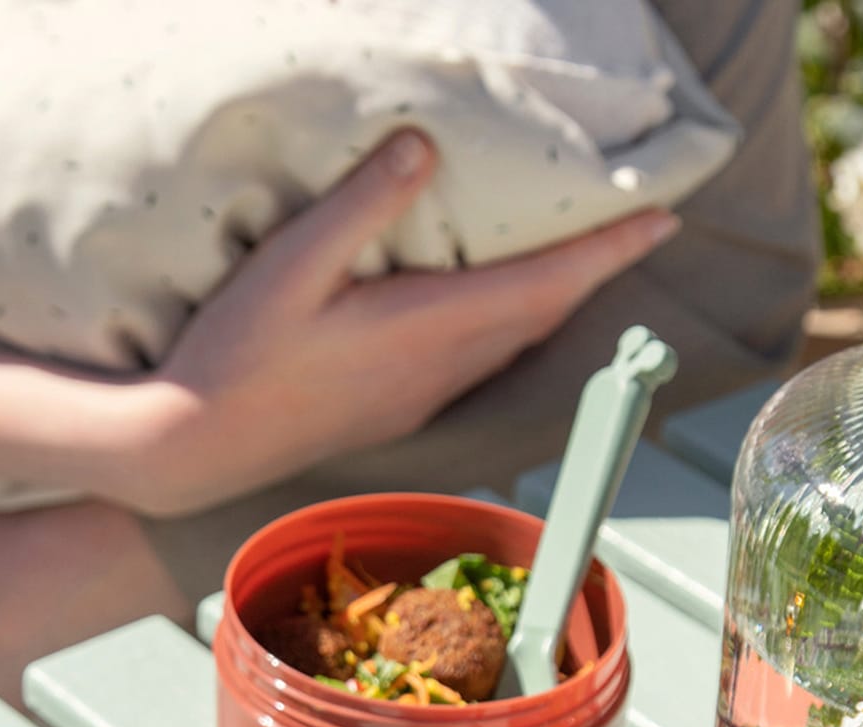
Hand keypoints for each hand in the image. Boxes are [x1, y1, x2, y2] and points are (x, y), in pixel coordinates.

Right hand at [129, 131, 679, 515]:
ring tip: (584, 259)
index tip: (663, 218)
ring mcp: (420, 396)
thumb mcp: (290, 265)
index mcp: (424, 327)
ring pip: (514, 344)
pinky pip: (482, 363)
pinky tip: (501, 311)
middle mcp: (437, 368)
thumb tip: (423, 144)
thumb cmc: (236, 356)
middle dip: (596, 271)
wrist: (199, 447)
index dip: (607, 251)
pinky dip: (514, 327)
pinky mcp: (399, 411)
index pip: (543, 284)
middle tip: (638, 226)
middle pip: (542, 316)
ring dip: (557, 302)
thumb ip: (361, 205)